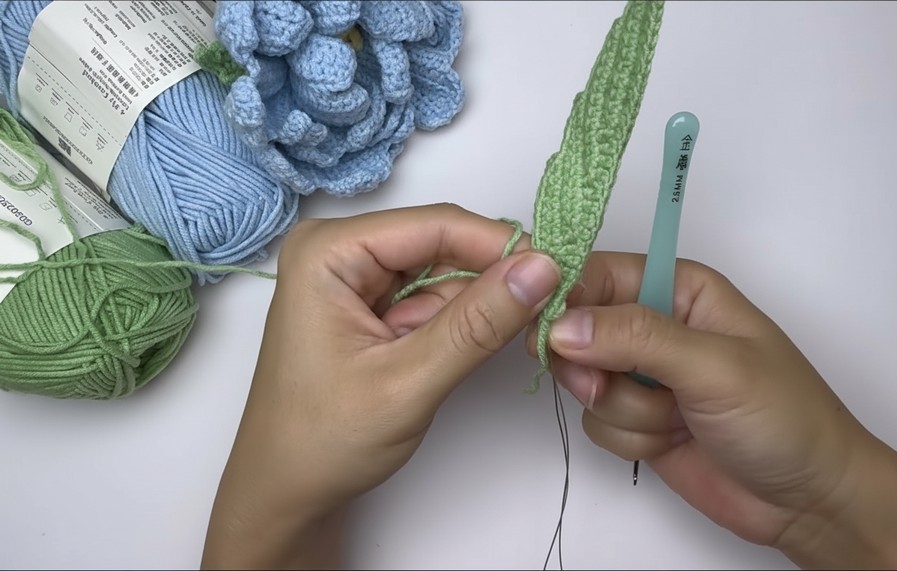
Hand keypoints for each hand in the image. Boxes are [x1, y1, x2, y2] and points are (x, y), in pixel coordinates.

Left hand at [202, 204, 560, 568]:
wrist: (286, 493)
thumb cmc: (323, 442)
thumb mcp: (408, 382)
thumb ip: (476, 324)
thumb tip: (542, 268)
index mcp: (329, 251)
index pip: (435, 225)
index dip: (500, 246)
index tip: (558, 274)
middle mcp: (340, 251)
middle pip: (442, 244)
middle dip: (492, 279)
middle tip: (547, 312)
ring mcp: (355, 279)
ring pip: (445, 273)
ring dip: (480, 306)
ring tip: (509, 341)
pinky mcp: (371, 306)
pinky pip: (433, 299)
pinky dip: (462, 322)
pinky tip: (471, 349)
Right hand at [529, 253, 896, 568]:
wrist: (808, 500)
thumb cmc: (786, 418)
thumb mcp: (716, 367)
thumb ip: (638, 338)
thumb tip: (563, 325)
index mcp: (681, 287)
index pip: (598, 273)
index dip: (566, 297)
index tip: (549, 329)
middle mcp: (656, 324)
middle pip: (576, 328)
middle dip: (593, 365)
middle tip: (612, 385)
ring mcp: (645, 374)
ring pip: (583, 381)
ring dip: (623, 410)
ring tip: (676, 418)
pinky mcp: (637, 418)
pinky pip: (594, 421)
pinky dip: (628, 438)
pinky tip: (672, 440)